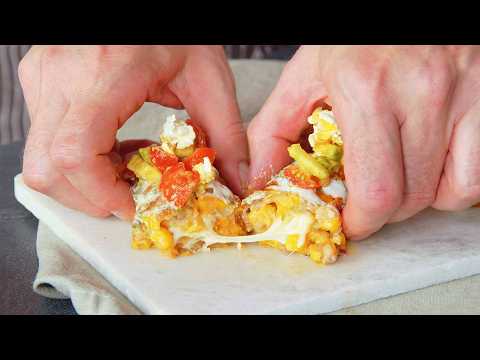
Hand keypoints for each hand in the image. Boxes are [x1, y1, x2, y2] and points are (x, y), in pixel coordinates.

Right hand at [19, 45, 247, 220]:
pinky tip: (116, 149)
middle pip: (48, 169)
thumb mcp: (208, 78)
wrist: (144, 2)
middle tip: (133, 195)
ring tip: (129, 167)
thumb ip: (226, 133)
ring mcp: (44, 79)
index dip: (103, 194)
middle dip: (91, 197)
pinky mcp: (42, 82)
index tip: (134, 205)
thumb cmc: (176, 29)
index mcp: (103, 74)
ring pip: (41, 160)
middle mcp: (59, 77)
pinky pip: (47, 140)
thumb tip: (237, 180)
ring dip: (85, 181)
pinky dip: (80, 160)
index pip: (76, 154)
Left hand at [247, 45, 479, 239]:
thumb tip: (260, 181)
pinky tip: (430, 166)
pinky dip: (453, 185)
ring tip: (398, 176)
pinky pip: (477, 175)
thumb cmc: (355, 39)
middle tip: (368, 199)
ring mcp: (463, 92)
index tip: (352, 221)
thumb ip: (273, 130)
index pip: (375, 190)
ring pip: (448, 192)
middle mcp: (421, 91)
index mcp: (366, 89)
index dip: (362, 220)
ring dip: (418, 200)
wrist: (405, 7)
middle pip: (410, 198)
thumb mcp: (304, 76)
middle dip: (383, 212)